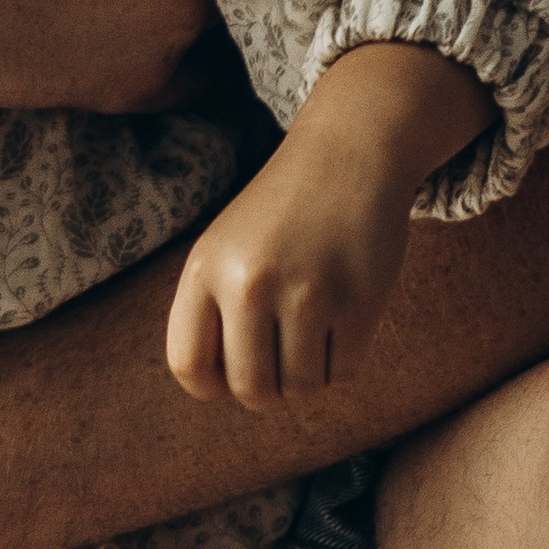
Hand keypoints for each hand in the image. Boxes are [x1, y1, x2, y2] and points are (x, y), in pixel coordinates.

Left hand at [165, 45, 484, 409]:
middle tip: (282, 360)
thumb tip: (224, 392)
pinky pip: (344, 372)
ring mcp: (307, 292)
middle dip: (268, 390)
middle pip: (250, 389)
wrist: (348, 156)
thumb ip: (212, 314)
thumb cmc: (282, 215)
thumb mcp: (225, 249)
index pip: (188, 366)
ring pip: (301, 388)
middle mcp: (249, 282)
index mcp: (205, 269)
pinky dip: (343, 361)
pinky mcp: (360, 300)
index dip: (212, 386)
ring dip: (309, 376)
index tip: (233, 372)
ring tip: (313, 335)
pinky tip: (343, 322)